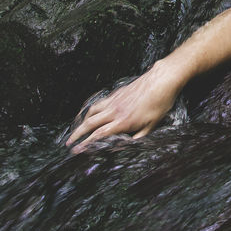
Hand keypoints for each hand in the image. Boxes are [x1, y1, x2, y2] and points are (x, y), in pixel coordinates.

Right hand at [65, 64, 181, 151]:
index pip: (99, 135)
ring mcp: (114, 100)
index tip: (76, 150)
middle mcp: (115, 111)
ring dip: (82, 121)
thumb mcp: (152, 125)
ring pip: (92, 112)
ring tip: (77, 129)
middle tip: (69, 142)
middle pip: (90, 123)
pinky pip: (99, 103)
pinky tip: (91, 113)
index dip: (86, 144)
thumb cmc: (160, 103)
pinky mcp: (116, 94)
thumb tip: (125, 146)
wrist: (161, 80)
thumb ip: (137, 138)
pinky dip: (90, 110)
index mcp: (123, 122)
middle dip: (78, 134)